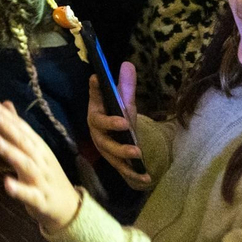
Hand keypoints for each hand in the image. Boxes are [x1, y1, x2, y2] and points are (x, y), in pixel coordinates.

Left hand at [0, 97, 81, 234]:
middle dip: (7, 126)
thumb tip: (5, 104)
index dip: (4, 114)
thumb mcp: (34, 148)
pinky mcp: (40, 199)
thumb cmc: (45, 174)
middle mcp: (40, 159)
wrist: (69, 207)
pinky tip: (6, 183)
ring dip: (11, 152)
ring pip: (26, 164)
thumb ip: (17, 127)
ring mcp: (41, 179)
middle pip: (23, 140)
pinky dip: (19, 189)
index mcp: (37, 146)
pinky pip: (29, 194)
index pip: (20, 126)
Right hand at [87, 65, 151, 189]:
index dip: (94, 90)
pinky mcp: (114, 162)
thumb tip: (127, 64)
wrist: (119, 142)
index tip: (96, 78)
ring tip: (137, 153)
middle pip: (100, 129)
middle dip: (112, 127)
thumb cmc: (118, 118)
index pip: (94, 98)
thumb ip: (125, 86)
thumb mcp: (124, 103)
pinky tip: (146, 177)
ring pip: (110, 151)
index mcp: (97, 111)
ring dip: (123, 152)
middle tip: (125, 123)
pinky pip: (122, 168)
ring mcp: (104, 147)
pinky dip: (134, 174)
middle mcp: (97, 130)